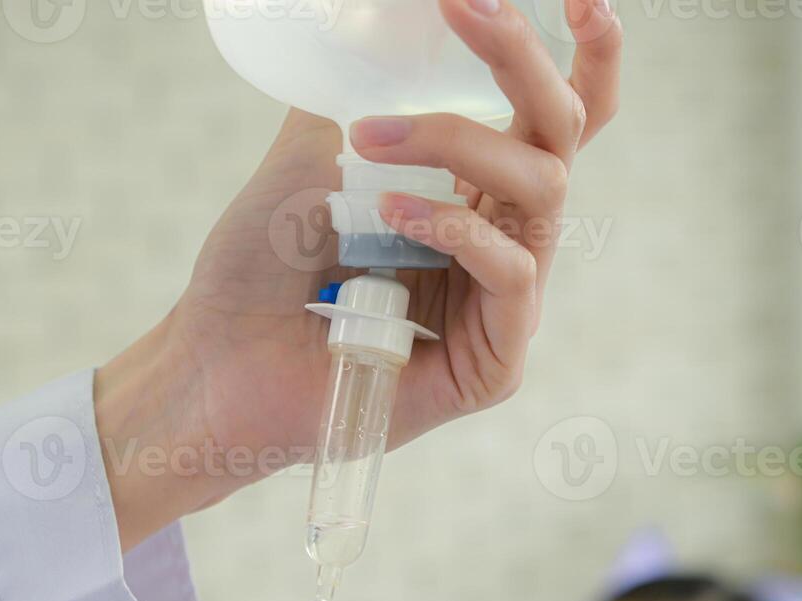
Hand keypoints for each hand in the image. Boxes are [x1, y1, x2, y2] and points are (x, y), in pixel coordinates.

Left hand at [96, 0, 622, 548]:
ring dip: (460, 143)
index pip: (553, 119)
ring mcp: (502, 304)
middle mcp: (500, 240)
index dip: (586, 55)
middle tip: (467, 3)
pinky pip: (513, 274)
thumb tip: (379, 21)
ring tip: (372, 139)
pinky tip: (392, 214)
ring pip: (541, 192)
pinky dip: (454, 228)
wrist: (215, 362)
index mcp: (472, 192)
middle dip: (520, 58)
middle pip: (560, 135)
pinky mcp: (493, 363)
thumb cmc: (259, 268)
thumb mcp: (313, 157)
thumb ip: (359, 96)